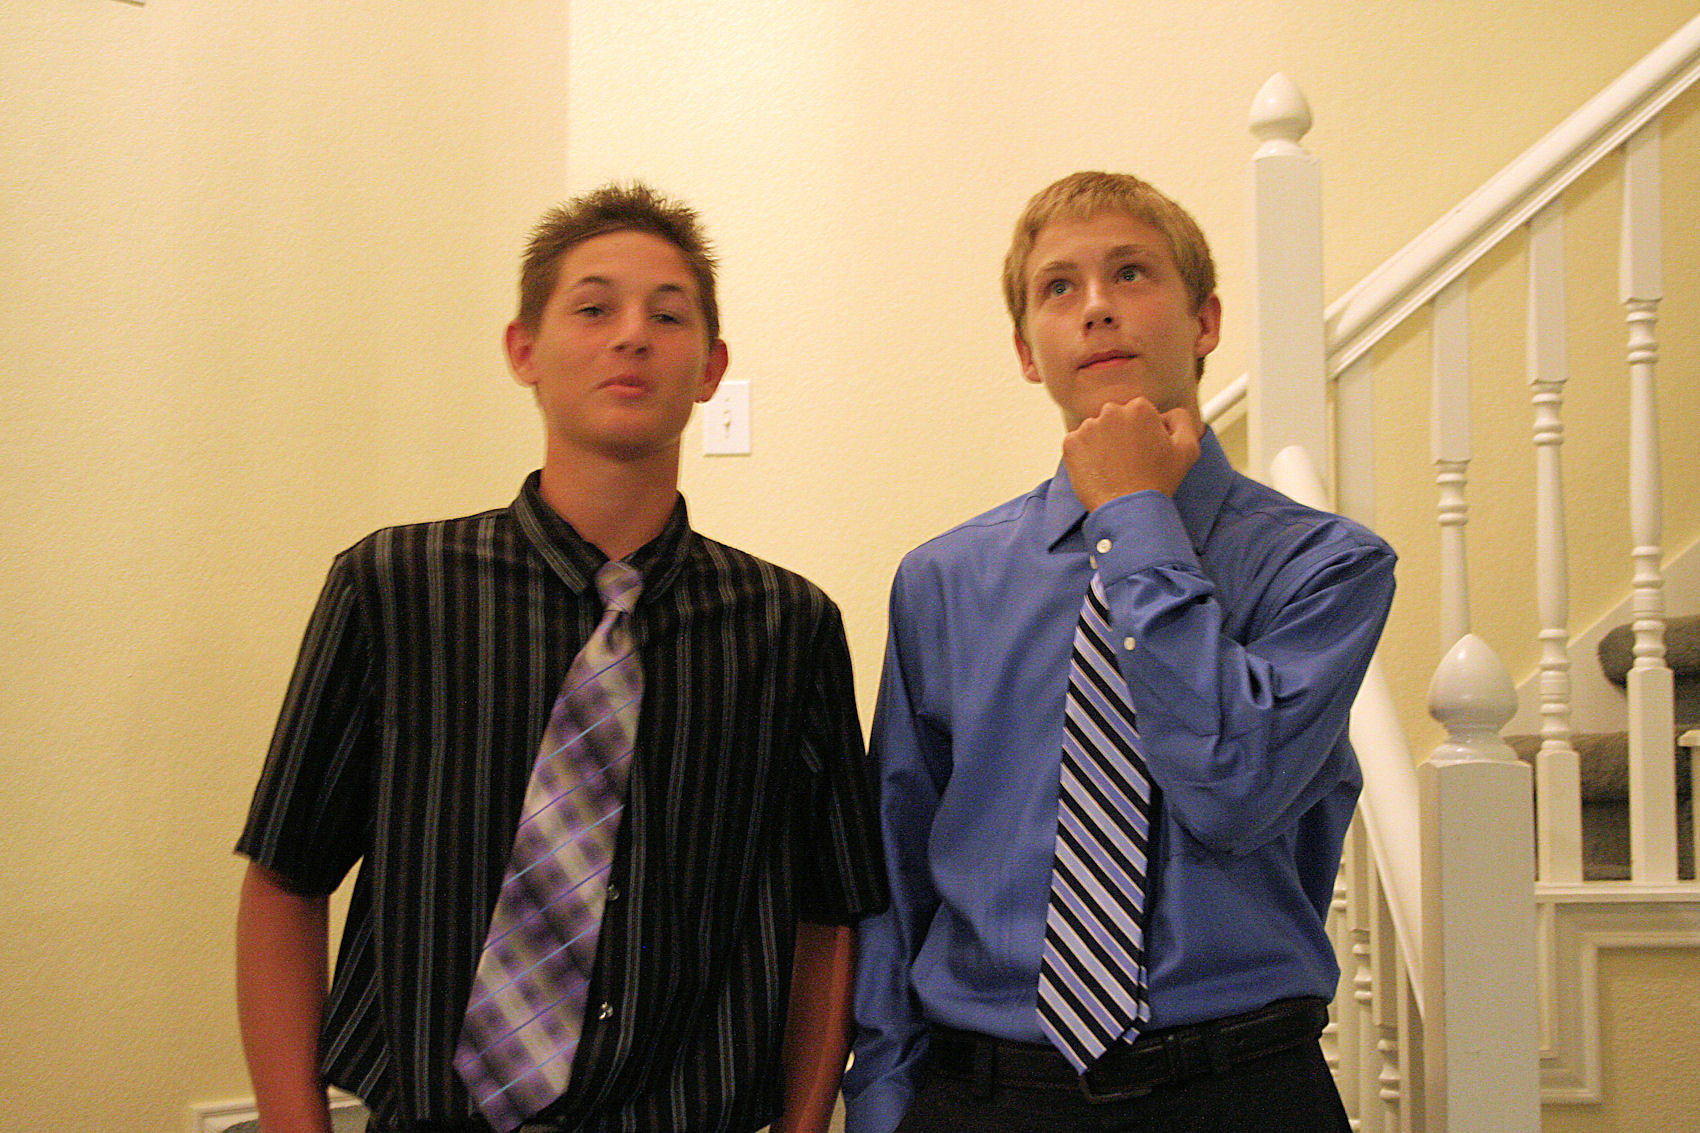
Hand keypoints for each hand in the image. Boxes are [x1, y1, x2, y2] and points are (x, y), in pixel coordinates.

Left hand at [1063, 397, 1201, 509]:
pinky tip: (1099, 471)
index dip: (1143, 432)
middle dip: (1120, 434)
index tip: (1144, 450)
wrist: (1129, 509)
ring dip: (1101, 444)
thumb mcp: (1188, 448)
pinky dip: (1084, 455)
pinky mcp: (1071, 444)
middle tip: (1129, 461)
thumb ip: (1181, 419)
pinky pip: (1077, 444)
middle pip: (1115, 418)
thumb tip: (1166, 413)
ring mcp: (1088, 427)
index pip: (1138, 412)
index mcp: (1139, 408)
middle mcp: (1111, 411)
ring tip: (1114, 468)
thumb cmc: (1159, 481)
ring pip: (1095, 431)